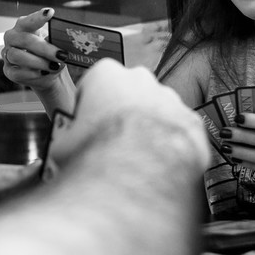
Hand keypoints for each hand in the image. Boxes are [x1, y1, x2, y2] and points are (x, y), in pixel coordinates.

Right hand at [1, 8, 65, 91]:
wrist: (47, 74)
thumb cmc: (50, 55)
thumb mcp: (55, 46)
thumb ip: (56, 42)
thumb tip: (64, 43)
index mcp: (24, 27)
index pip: (28, 20)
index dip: (38, 17)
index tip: (50, 12)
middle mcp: (13, 38)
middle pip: (24, 39)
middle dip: (45, 48)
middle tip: (62, 55)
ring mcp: (8, 55)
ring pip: (17, 56)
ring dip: (39, 62)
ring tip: (54, 66)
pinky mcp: (9, 71)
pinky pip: (17, 72)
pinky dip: (33, 74)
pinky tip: (44, 73)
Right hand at [48, 59, 207, 171]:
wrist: (138, 180)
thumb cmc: (94, 157)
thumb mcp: (61, 146)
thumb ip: (65, 139)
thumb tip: (62, 149)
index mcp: (106, 74)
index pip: (93, 87)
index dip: (87, 111)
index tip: (86, 130)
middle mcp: (142, 78)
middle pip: (128, 95)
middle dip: (121, 116)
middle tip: (111, 145)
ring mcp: (171, 98)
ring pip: (156, 112)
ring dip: (148, 130)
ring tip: (135, 161)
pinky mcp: (193, 122)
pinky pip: (178, 133)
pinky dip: (170, 147)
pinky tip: (157, 167)